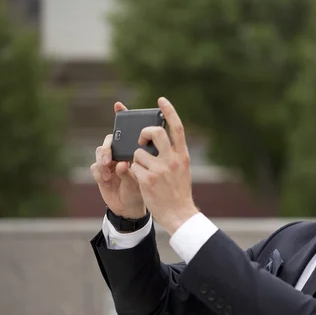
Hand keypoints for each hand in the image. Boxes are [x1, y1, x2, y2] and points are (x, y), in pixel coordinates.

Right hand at [90, 102, 145, 218]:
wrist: (133, 207)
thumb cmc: (144, 188)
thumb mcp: (145, 178)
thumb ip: (135, 168)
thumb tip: (122, 163)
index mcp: (134, 149)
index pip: (128, 130)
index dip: (122, 115)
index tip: (119, 105)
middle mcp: (120, 153)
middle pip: (109, 139)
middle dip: (108, 146)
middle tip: (111, 158)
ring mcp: (109, 162)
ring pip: (100, 151)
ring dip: (102, 160)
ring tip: (109, 172)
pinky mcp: (101, 173)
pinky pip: (94, 167)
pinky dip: (99, 172)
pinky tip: (107, 179)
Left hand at [130, 97, 198, 234]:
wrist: (179, 214)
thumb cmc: (178, 192)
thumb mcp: (182, 170)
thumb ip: (173, 155)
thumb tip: (160, 140)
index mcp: (182, 155)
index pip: (177, 127)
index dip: (169, 111)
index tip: (161, 100)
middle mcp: (172, 159)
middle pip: (155, 133)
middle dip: (144, 133)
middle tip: (141, 141)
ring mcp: (160, 169)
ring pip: (138, 153)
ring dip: (137, 161)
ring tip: (145, 172)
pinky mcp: (147, 179)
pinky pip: (133, 167)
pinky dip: (134, 173)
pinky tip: (143, 182)